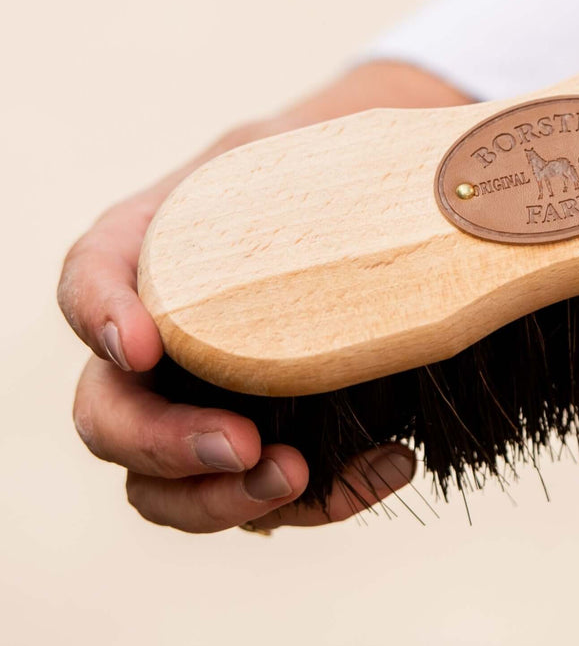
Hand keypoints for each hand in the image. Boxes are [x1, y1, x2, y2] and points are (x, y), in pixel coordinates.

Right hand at [59, 61, 469, 530]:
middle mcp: (160, 334)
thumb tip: (420, 171)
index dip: (100, 315)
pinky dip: (322, 497)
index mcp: (153, 246)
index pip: (91, 276)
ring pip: (164, 483)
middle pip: (108, 412)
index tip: (148, 345)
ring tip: (301, 477)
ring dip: (222, 500)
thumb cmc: (325, 167)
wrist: (368, 201)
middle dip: (163, 444)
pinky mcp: (261, 439)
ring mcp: (201, 400)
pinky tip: (392, 463)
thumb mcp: (313, 146)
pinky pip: (262, 494)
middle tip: (242, 446)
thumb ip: (322, 156)